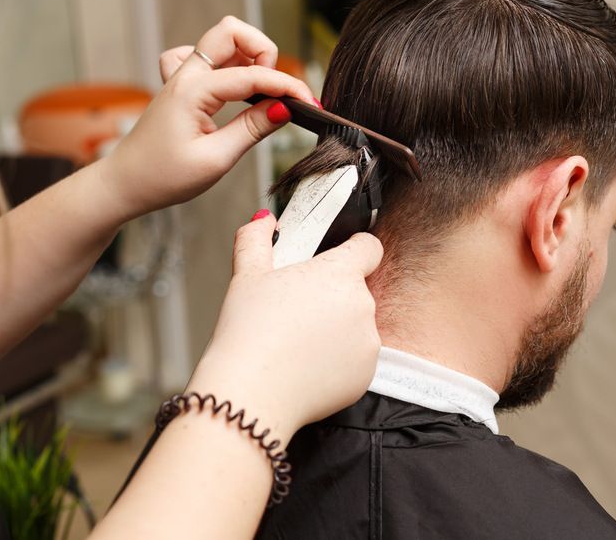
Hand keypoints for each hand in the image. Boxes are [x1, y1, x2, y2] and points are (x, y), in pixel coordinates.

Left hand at [98, 16, 316, 220]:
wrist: (124, 184)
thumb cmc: (163, 177)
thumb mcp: (215, 160)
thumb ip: (252, 130)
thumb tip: (284, 108)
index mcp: (193, 91)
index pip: (252, 75)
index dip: (287, 86)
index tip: (310, 103)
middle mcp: (186, 75)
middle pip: (232, 31)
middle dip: (264, 51)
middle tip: (276, 88)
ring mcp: (181, 76)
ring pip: (221, 40)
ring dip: (248, 57)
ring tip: (259, 93)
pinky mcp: (181, 85)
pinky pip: (205, 57)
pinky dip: (226, 65)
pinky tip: (230, 90)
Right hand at [189, 212, 383, 440]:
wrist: (251, 394)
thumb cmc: (247, 333)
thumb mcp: (246, 276)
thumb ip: (256, 240)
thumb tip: (263, 221)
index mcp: (339, 274)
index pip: (368, 247)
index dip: (354, 249)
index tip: (338, 258)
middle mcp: (362, 305)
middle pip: (356, 290)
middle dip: (332, 296)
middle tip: (297, 310)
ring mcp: (368, 343)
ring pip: (357, 326)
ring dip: (336, 329)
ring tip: (297, 342)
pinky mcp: (366, 375)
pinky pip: (356, 359)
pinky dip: (338, 361)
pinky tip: (306, 366)